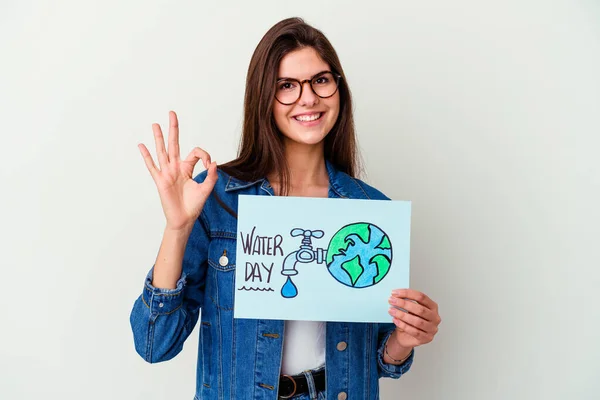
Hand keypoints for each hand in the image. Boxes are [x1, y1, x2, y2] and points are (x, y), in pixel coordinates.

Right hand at [138, 111, 217, 230]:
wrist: (184, 219)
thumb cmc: (193, 206)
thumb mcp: (206, 189)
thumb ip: (211, 176)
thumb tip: (214, 162)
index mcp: (187, 168)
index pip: (195, 152)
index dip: (204, 155)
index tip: (209, 165)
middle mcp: (176, 168)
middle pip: (174, 144)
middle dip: (174, 129)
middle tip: (172, 113)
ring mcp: (167, 173)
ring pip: (162, 151)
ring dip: (159, 138)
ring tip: (155, 124)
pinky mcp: (160, 181)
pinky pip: (152, 166)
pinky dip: (147, 156)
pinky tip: (142, 146)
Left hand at [388, 289, 440, 348]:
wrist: (407, 337)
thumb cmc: (410, 322)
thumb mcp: (409, 310)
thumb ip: (406, 302)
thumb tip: (395, 296)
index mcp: (433, 307)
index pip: (421, 297)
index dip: (407, 293)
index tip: (395, 292)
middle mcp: (435, 317)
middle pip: (420, 309)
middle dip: (404, 304)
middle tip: (392, 301)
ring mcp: (432, 329)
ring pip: (417, 321)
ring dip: (402, 315)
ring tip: (392, 311)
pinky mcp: (426, 338)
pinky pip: (414, 331)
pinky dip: (403, 325)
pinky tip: (395, 320)